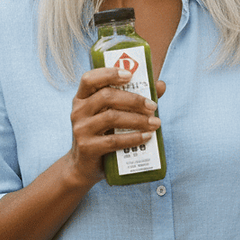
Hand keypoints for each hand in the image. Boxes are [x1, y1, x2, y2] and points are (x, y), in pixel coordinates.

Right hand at [68, 66, 164, 187]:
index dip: (109, 73)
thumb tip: (160, 85)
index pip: (89, 78)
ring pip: (111, 117)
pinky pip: (113, 140)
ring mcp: (80, 129)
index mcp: (82, 97)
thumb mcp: (114, 114)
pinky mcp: (86, 148)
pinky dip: (133, 137)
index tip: (130, 75)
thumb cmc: (103, 134)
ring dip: (137, 119)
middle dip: (133, 99)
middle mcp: (78, 111)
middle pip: (106, 96)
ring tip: (155, 122)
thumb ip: (135, 98)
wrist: (84, 167)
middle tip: (153, 106)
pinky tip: (147, 136)